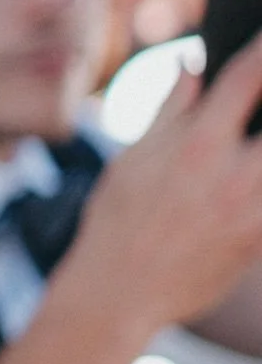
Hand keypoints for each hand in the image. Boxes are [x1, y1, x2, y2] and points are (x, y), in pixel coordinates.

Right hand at [62, 34, 261, 339]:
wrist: (118, 295)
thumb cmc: (116, 225)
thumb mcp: (132, 160)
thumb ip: (170, 112)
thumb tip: (191, 69)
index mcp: (197, 146)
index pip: (246, 78)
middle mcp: (234, 175)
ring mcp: (255, 210)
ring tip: (252, 148)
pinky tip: (250, 178)